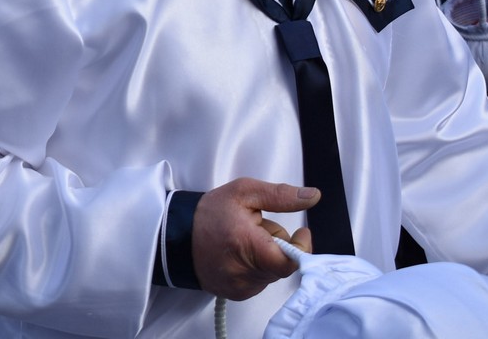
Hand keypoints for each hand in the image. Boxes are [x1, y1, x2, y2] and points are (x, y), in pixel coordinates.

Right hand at [192, 178, 318, 299]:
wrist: (175, 235)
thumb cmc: (208, 213)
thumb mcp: (244, 192)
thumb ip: (280, 196)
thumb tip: (311, 197)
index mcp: (249, 246)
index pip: (291, 261)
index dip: (301, 247)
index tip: (301, 232)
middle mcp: (244, 273)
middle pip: (283, 264)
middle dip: (278, 246)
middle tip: (259, 228)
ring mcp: (240, 287)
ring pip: (272, 274)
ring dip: (267, 258)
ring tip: (245, 241)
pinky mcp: (235, 294)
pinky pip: (259, 282)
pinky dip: (256, 268)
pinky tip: (239, 255)